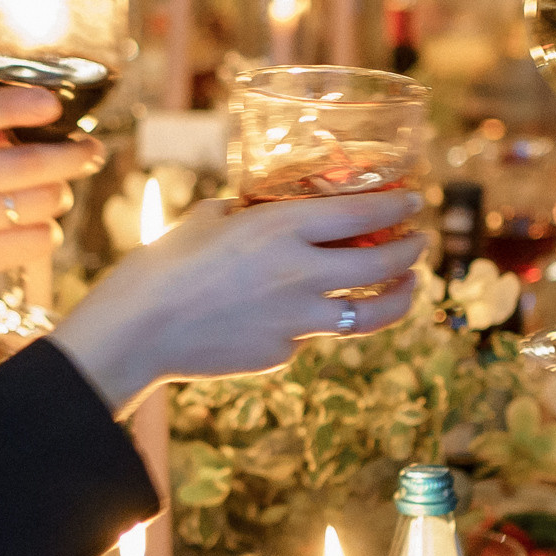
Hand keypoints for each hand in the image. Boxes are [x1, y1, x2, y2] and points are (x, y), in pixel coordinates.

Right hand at [0, 87, 103, 306]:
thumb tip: (38, 126)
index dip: (19, 105)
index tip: (54, 103)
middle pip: (27, 164)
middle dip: (73, 156)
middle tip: (91, 151)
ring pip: (41, 203)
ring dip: (59, 194)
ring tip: (54, 191)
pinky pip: (35, 241)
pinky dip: (46, 229)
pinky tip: (34, 223)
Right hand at [51, 192, 425, 409]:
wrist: (136, 331)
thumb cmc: (164, 264)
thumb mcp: (209, 217)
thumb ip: (250, 212)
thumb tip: (266, 207)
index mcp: (283, 228)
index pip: (365, 211)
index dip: (398, 205)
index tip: (411, 200)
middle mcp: (301, 274)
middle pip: (383, 264)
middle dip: (411, 251)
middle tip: (418, 243)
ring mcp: (297, 321)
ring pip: (370, 314)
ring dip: (398, 297)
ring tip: (407, 287)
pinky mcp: (283, 354)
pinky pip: (314, 336)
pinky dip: (320, 323)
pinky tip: (309, 314)